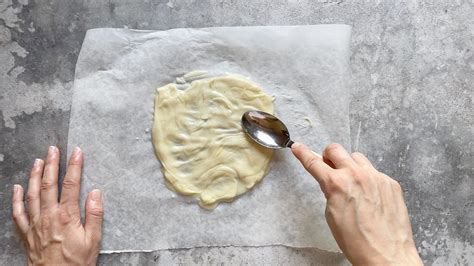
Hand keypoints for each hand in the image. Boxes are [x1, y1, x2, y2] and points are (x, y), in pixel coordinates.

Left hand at [12, 146, 102, 264]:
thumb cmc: (77, 263)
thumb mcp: (94, 241)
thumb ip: (95, 215)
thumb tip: (95, 193)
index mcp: (67, 217)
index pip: (71, 185)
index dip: (74, 166)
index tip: (76, 152)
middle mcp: (48, 217)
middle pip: (49, 185)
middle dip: (52, 165)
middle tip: (53, 149)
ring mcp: (35, 224)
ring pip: (32, 194)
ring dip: (35, 176)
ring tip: (38, 161)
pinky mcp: (27, 234)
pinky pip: (18, 213)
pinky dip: (16, 199)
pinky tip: (17, 187)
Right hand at [292, 143, 421, 265]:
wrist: (386, 254)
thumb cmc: (357, 241)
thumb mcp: (331, 214)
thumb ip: (329, 191)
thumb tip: (330, 181)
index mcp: (337, 184)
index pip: (314, 162)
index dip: (303, 153)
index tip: (298, 147)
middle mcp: (356, 175)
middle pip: (336, 149)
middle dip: (328, 156)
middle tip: (329, 167)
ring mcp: (376, 177)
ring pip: (357, 157)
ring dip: (349, 165)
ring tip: (351, 183)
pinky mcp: (390, 183)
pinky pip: (374, 171)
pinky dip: (368, 178)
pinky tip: (369, 195)